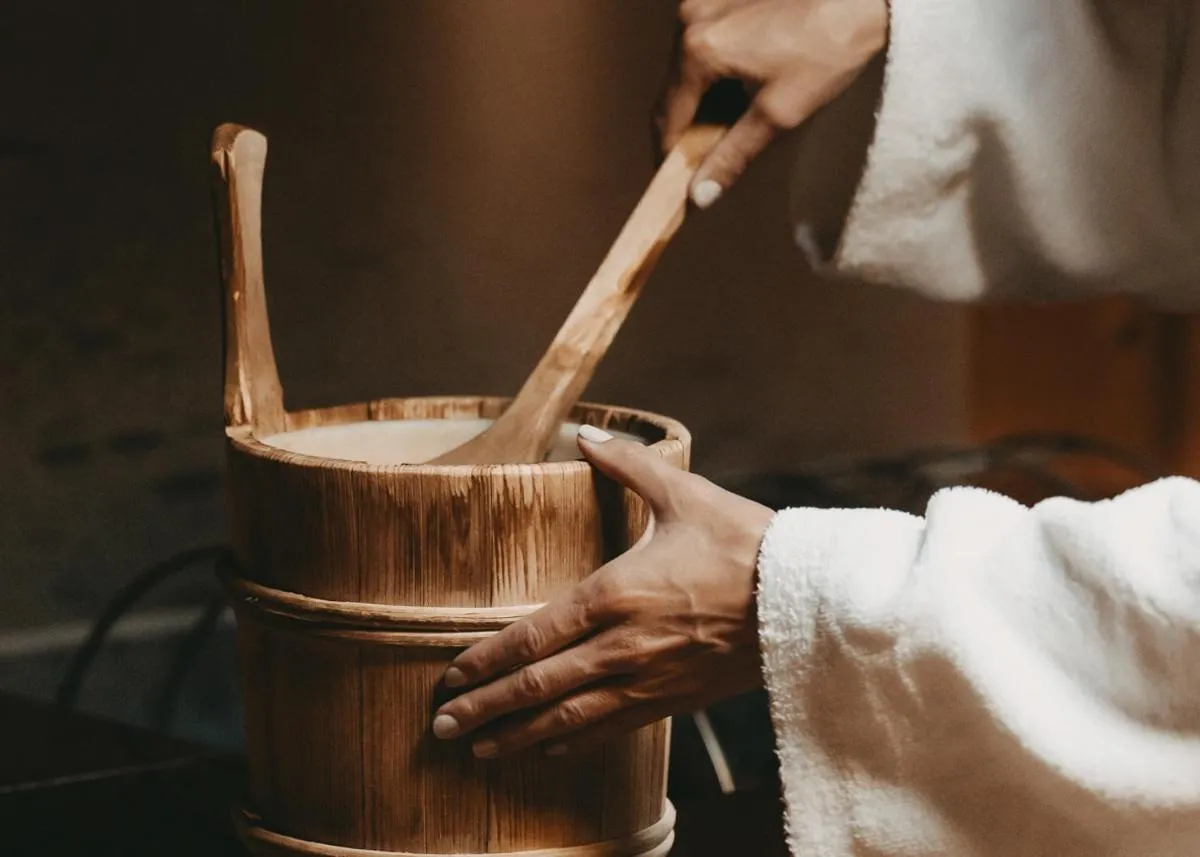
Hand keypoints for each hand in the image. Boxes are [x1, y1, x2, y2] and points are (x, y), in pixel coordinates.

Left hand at [430, 426, 774, 758]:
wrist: (807, 598)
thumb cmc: (743, 541)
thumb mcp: (682, 492)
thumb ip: (626, 464)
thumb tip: (583, 433)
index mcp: (614, 594)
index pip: (531, 637)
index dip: (484, 661)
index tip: (449, 676)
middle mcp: (621, 646)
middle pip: (536, 688)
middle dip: (483, 709)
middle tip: (439, 727)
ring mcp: (647, 681)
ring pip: (567, 720)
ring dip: (517, 738)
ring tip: (478, 752)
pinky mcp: (673, 701)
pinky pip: (611, 730)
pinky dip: (572, 743)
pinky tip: (548, 750)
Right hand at [658, 0, 887, 206]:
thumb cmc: (830, 43)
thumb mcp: (780, 113)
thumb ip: (733, 156)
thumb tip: (701, 193)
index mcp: (699, 49)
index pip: (667, 119)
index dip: (671, 156)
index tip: (679, 179)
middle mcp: (691, 18)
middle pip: (673, 91)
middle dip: (690, 124)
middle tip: (714, 150)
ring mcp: (702, 0)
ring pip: (687, 67)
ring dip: (703, 95)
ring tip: (741, 109)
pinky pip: (703, 41)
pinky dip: (715, 66)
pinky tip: (748, 74)